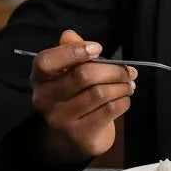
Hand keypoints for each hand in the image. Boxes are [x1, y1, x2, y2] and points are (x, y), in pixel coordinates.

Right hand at [30, 29, 136, 160]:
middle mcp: (44, 99)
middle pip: (83, 75)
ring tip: (129, 83)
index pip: (47, 61)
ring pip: (99, 93)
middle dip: (113, 70)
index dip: (74, 52)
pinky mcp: (79, 135)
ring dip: (121, 85)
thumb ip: (72, 50)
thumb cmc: (76, 93)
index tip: (98, 48)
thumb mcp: (71, 70)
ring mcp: (60, 119)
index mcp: (40, 78)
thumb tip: (69, 35)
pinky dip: (123, 100)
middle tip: (129, 70)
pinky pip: (109, 110)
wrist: (76, 135)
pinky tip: (124, 97)